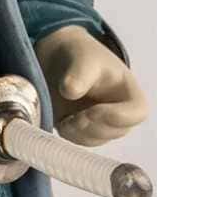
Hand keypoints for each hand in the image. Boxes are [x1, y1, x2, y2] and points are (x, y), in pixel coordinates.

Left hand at [35, 25, 147, 146]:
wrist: (59, 56)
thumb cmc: (81, 55)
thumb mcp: (83, 59)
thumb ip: (80, 74)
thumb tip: (70, 91)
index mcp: (130, 94)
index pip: (137, 113)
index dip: (117, 117)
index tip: (92, 111)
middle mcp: (119, 113)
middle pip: (115, 131)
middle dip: (93, 127)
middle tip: (73, 118)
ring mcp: (100, 124)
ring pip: (95, 140)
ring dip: (79, 133)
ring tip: (65, 118)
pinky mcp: (80, 130)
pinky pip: (78, 141)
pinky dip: (68, 134)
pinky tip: (60, 120)